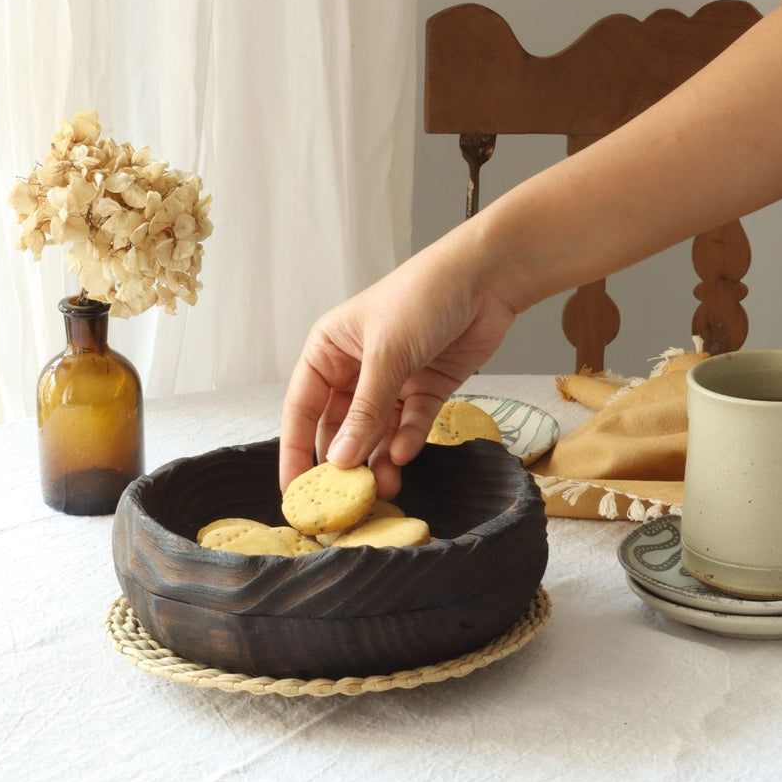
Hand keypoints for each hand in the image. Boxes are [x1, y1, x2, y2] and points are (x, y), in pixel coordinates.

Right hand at [278, 238, 515, 497]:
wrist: (486, 279)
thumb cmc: (423, 296)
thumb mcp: (387, 354)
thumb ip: (365, 411)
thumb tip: (342, 460)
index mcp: (328, 351)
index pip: (302, 409)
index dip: (296, 451)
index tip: (295, 492)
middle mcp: (356, 368)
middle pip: (340, 427)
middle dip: (343, 462)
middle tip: (344, 502)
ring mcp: (393, 380)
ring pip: (377, 432)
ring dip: (378, 460)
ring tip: (383, 490)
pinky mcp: (427, 389)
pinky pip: (411, 424)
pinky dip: (408, 440)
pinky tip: (404, 457)